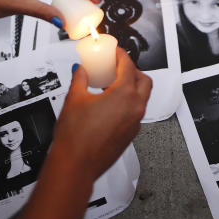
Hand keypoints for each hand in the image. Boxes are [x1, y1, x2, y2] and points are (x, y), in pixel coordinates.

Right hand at [51, 49, 151, 179]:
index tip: (115, 52)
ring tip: (111, 85)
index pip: (129, 66)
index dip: (121, 55)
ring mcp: (135, 123)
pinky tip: (110, 105)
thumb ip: (79, 79)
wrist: (75, 165)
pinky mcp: (130, 134)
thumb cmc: (76, 138)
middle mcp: (135, 108)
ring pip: (142, 98)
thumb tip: (80, 71)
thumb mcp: (74, 99)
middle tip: (117, 67)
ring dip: (131, 88)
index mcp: (124, 95)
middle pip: (144, 80)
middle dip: (132, 70)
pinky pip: (135, 112)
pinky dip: (128, 103)